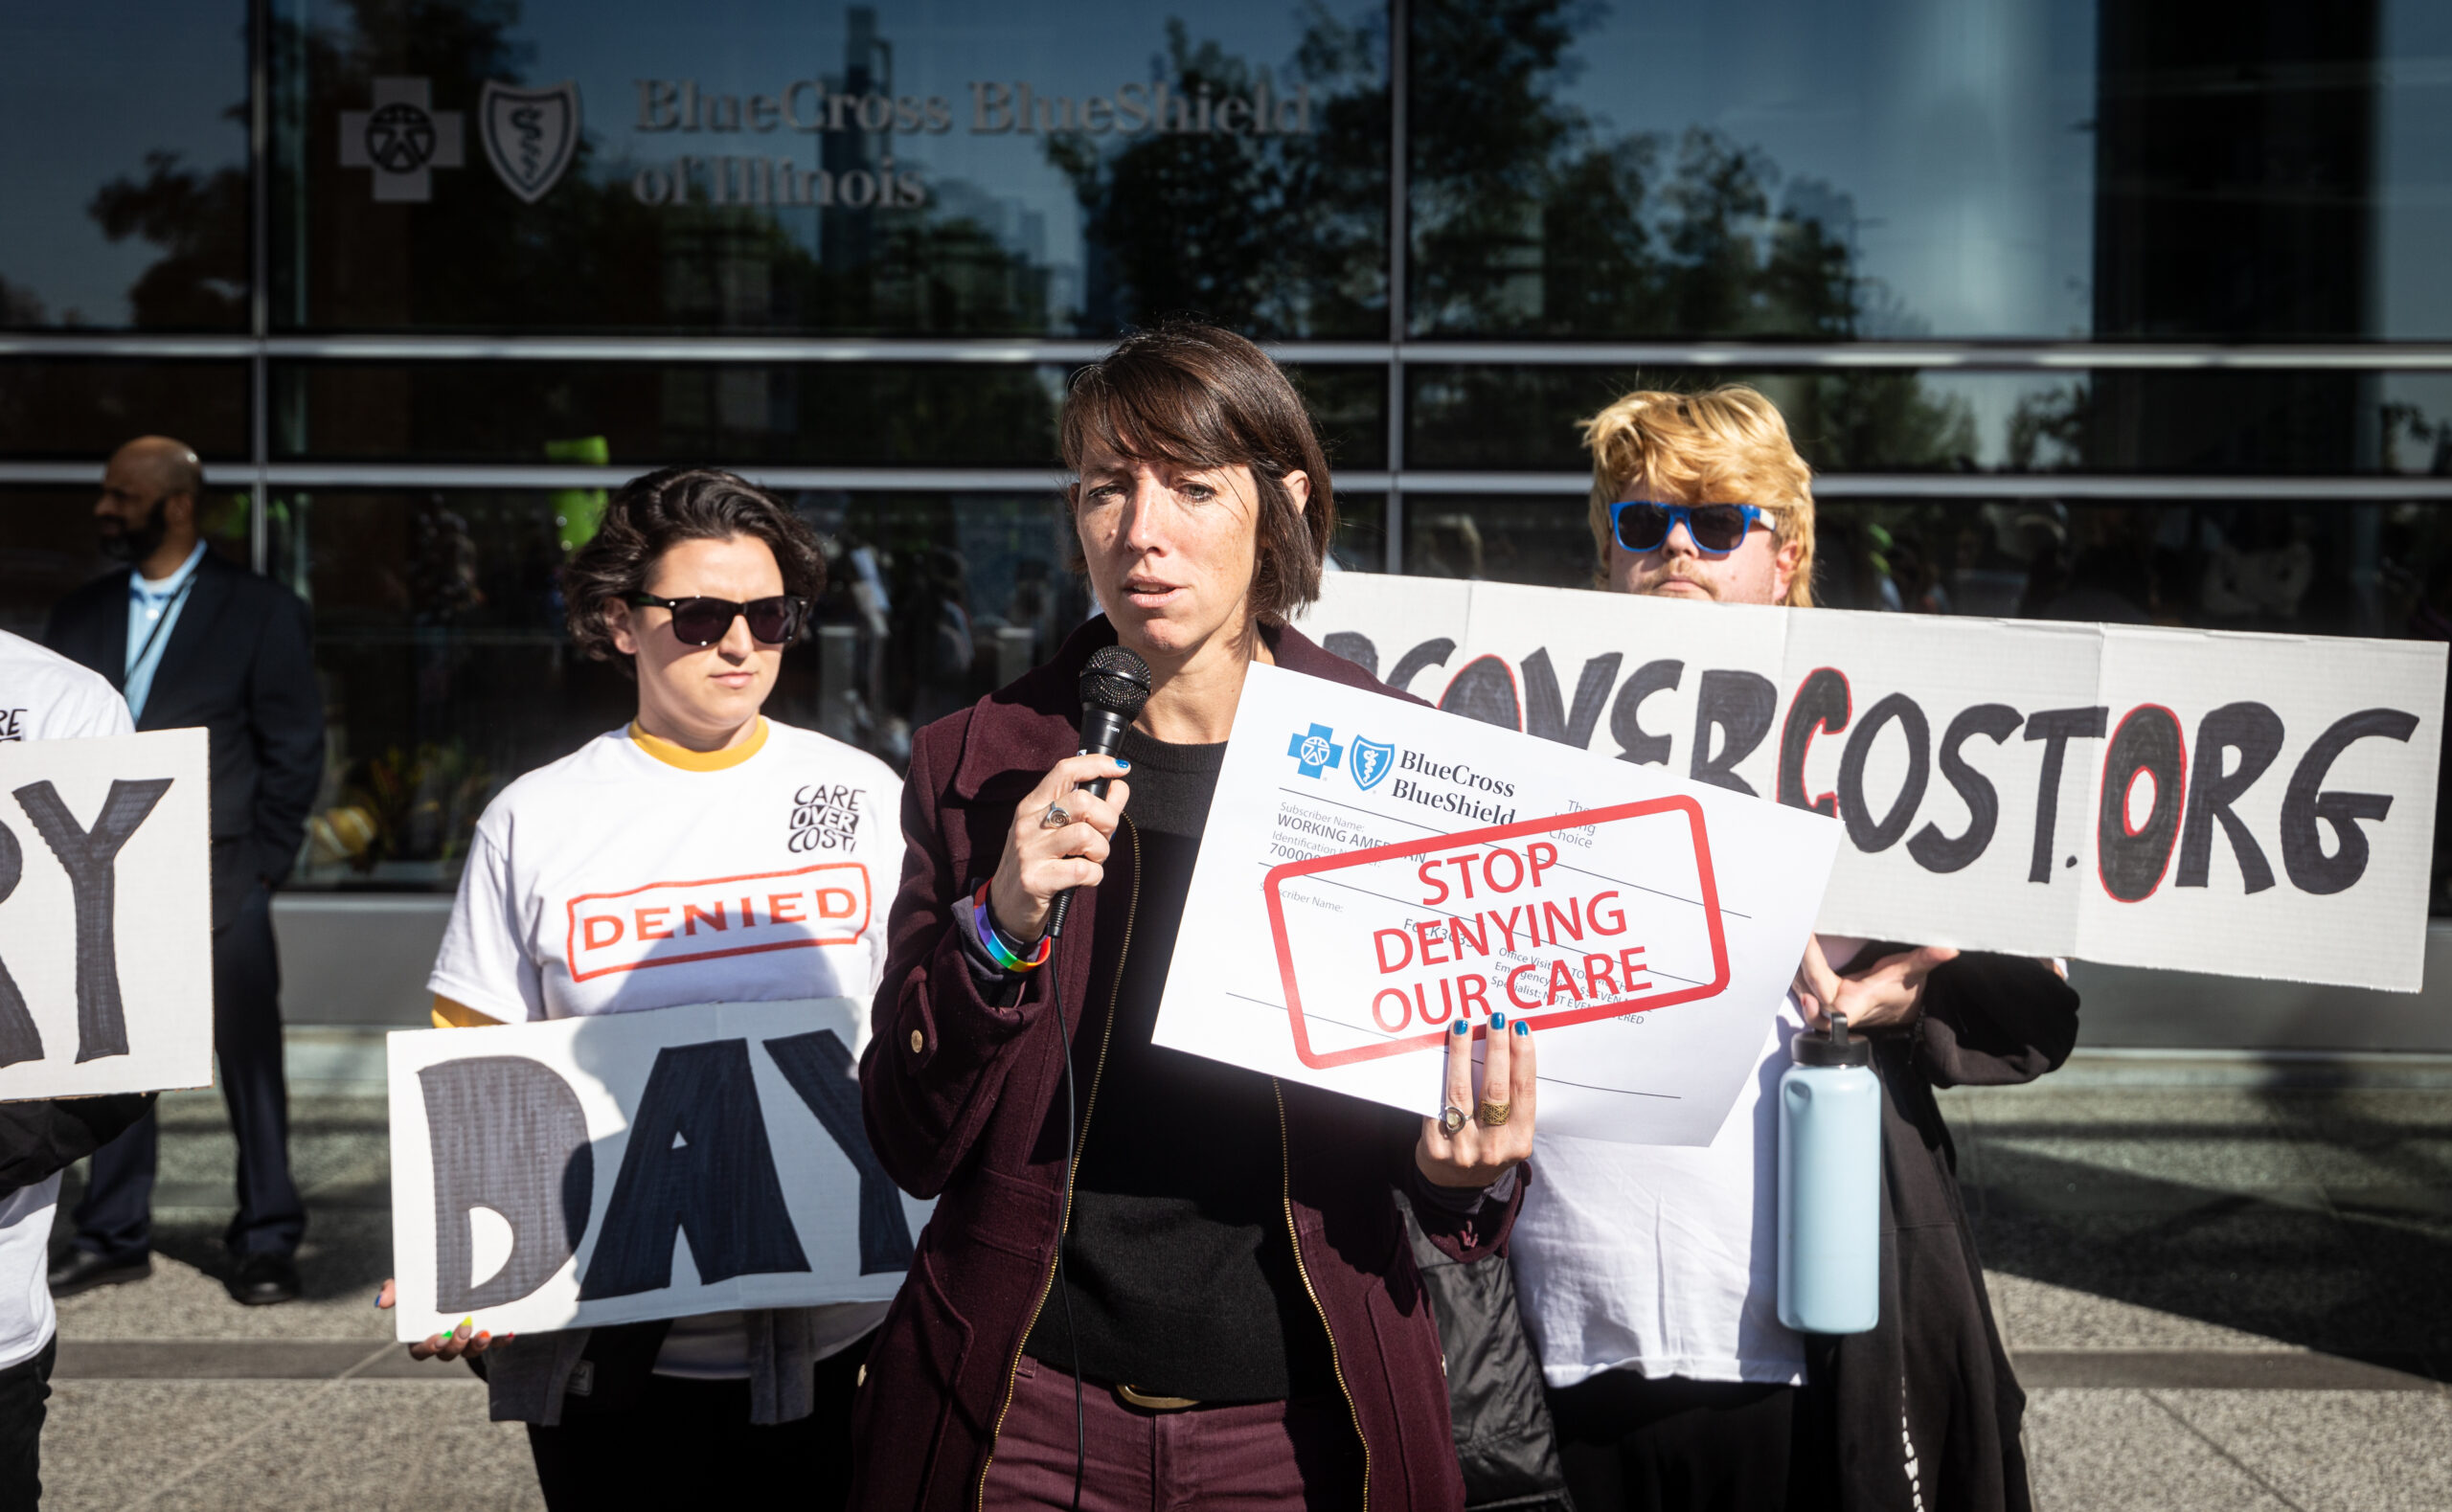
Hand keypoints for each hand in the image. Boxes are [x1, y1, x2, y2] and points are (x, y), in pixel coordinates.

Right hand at [377, 1278, 510, 1361]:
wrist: (462, 1276)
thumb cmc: (428, 1284)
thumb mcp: (410, 1283)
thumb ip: (395, 1289)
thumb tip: (380, 1301)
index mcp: (422, 1334)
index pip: (420, 1351)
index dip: (428, 1348)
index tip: (438, 1337)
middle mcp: (445, 1342)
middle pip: (447, 1355)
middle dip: (455, 1346)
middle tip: (464, 1328)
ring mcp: (467, 1341)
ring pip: (471, 1353)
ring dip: (478, 1346)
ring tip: (485, 1332)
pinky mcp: (488, 1334)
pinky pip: (496, 1343)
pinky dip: (501, 1339)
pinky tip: (508, 1331)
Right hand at [988, 754, 1131, 941]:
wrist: (1006, 908)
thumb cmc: (1041, 866)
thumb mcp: (1061, 833)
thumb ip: (1093, 809)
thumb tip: (1120, 787)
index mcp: (1033, 806)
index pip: (1065, 771)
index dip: (1097, 764)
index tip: (1120, 769)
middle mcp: (1027, 824)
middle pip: (1083, 801)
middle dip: (1107, 820)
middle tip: (1103, 836)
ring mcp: (1028, 851)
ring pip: (1086, 835)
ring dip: (1101, 850)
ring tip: (1092, 859)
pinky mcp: (1035, 879)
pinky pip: (1083, 869)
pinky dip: (1095, 875)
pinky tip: (1085, 878)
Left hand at [1416, 1013, 1536, 1188]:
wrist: (1455, 1185)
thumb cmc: (1488, 1146)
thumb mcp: (1510, 1133)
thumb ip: (1511, 1102)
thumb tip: (1508, 1045)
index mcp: (1520, 1142)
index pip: (1524, 1092)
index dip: (1523, 1058)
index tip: (1520, 1028)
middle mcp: (1494, 1148)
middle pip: (1495, 1088)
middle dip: (1496, 1048)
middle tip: (1495, 1019)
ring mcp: (1463, 1150)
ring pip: (1461, 1091)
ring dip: (1461, 1053)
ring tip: (1462, 1026)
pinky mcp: (1436, 1148)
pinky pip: (1436, 1105)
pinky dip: (1437, 1076)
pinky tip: (1438, 1053)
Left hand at [1792, 938, 1957, 1032]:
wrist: (1894, 1009)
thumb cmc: (1900, 991)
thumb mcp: (1912, 972)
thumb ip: (1926, 959)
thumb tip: (1950, 950)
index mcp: (1853, 1003)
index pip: (1824, 992)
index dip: (1810, 971)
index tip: (1804, 943)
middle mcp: (1832, 1005)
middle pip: (1801, 984)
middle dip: (1794, 957)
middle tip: (1791, 923)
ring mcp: (1820, 1001)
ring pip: (1795, 981)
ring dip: (1789, 956)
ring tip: (1785, 923)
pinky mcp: (1814, 992)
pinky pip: (1796, 977)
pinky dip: (1790, 959)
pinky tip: (1785, 936)